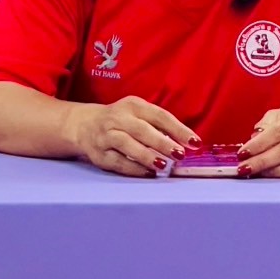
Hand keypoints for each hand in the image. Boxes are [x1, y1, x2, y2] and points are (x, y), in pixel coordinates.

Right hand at [66, 96, 198, 177]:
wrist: (84, 126)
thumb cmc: (121, 121)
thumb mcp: (138, 114)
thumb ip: (160, 126)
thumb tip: (186, 144)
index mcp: (133, 105)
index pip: (159, 115)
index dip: (178, 129)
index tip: (194, 142)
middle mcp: (117, 118)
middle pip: (142, 130)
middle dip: (162, 143)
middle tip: (179, 154)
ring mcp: (106, 136)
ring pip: (127, 144)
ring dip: (146, 155)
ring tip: (163, 165)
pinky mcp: (99, 154)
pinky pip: (117, 162)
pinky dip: (134, 168)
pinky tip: (148, 173)